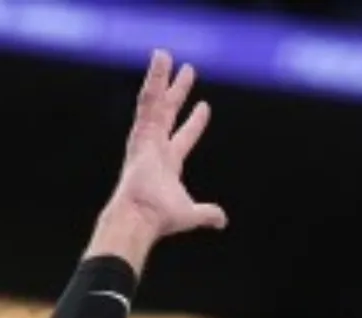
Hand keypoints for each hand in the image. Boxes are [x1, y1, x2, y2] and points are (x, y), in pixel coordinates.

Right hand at [106, 50, 227, 242]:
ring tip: (164, 54)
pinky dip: (154, 80)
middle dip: (178, 92)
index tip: (204, 107)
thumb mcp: (190, 214)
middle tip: (188, 70)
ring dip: (160, 77)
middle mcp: (155, 147)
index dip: (195, 123)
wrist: (140, 217)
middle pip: (168, 112)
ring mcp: (146, 138)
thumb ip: (206, 214)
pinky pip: (148, 101)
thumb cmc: (159, 219)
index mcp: (168, 163)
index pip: (184, 136)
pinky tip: (160, 61)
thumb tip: (222, 220)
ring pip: (154, 100)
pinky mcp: (140, 132)